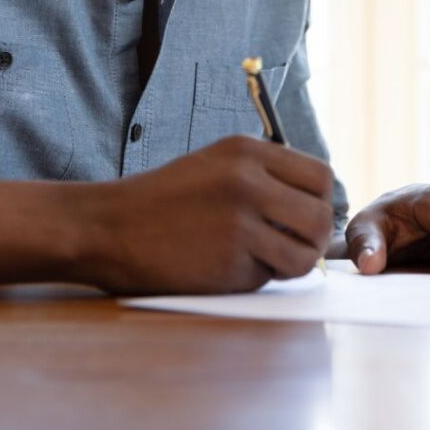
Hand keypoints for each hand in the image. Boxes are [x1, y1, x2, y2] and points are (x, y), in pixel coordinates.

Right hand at [81, 136, 333, 294]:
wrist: (108, 227)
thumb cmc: (165, 198)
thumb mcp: (217, 162)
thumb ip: (265, 174)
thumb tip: (317, 202)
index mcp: (248, 152)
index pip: (321, 176)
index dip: (320, 200)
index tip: (304, 215)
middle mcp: (248, 183)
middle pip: (320, 217)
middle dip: (314, 238)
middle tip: (294, 245)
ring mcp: (238, 224)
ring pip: (303, 255)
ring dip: (291, 265)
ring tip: (265, 260)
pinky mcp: (226, 264)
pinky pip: (266, 277)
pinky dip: (255, 278)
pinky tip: (226, 267)